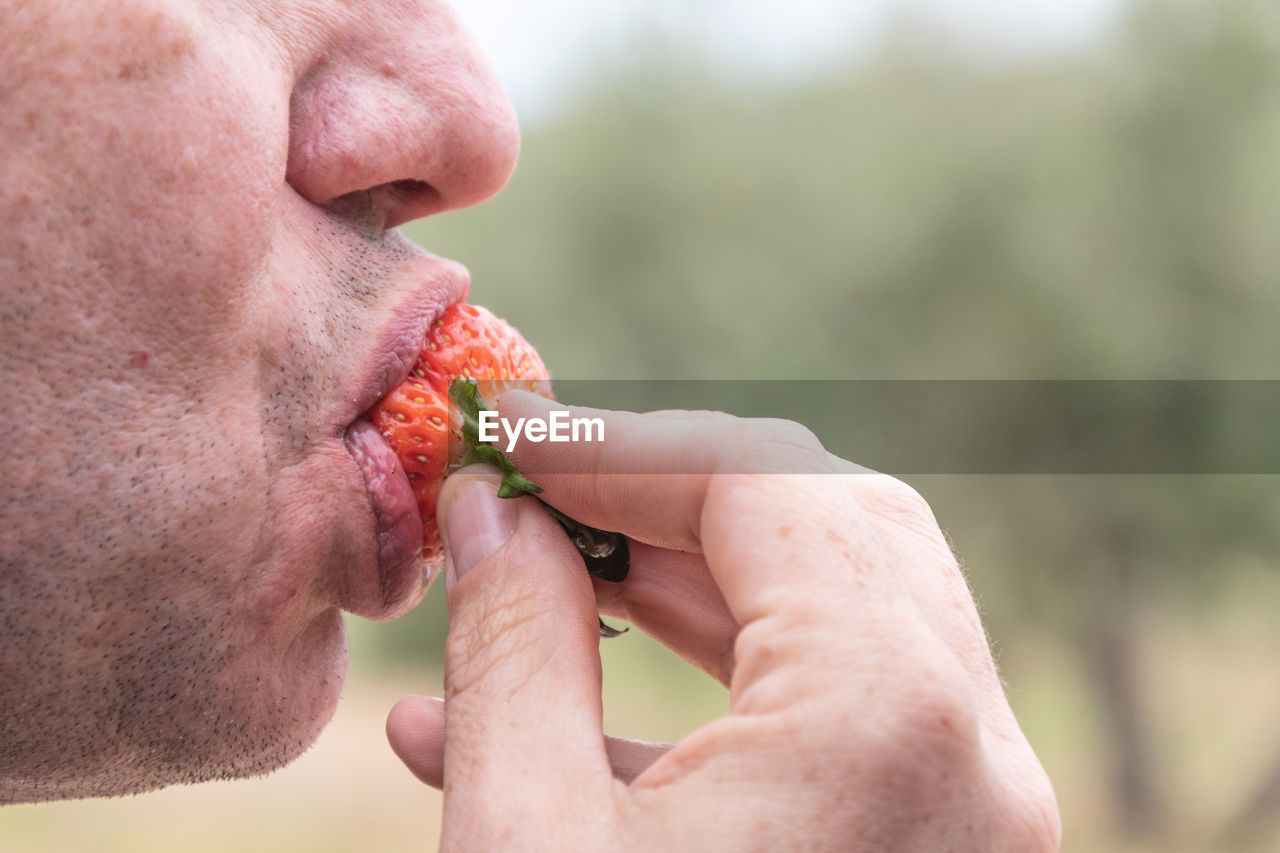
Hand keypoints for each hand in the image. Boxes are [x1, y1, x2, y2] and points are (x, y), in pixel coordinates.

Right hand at [386, 393, 1060, 850]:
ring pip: (841, 620)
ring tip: (549, 578)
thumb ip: (509, 650)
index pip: (766, 481)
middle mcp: (973, 755)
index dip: (620, 444)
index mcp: (887, 724)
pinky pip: (840, 725)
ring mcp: (974, 810)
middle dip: (668, 498)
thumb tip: (485, 513)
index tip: (510, 437)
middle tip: (541, 495)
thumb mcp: (522, 841)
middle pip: (830, 526)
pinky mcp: (939, 850)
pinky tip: (576, 711)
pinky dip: (717, 696)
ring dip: (688, 588)